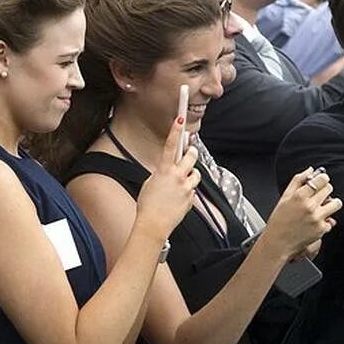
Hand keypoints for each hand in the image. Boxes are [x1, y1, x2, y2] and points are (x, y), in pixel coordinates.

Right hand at [134, 115, 200, 239]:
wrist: (153, 225)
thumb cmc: (147, 205)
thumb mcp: (149, 184)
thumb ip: (160, 174)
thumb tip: (168, 171)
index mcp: (163, 170)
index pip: (170, 145)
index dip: (175, 131)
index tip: (180, 118)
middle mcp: (177, 176)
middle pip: (192, 156)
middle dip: (191, 153)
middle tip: (189, 152)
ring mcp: (186, 187)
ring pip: (196, 174)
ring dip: (190, 175)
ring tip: (181, 184)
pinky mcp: (191, 199)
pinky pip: (192, 190)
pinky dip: (187, 192)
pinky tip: (177, 200)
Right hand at [261, 169, 340, 259]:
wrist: (278, 242)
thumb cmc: (278, 221)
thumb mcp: (284, 198)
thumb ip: (297, 181)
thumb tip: (310, 170)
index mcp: (299, 196)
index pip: (321, 179)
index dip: (322, 179)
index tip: (321, 181)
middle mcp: (309, 206)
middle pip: (329, 189)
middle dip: (325, 190)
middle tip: (319, 195)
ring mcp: (317, 218)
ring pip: (336, 203)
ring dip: (331, 204)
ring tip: (322, 207)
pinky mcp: (322, 229)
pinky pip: (331, 220)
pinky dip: (325, 221)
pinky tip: (315, 222)